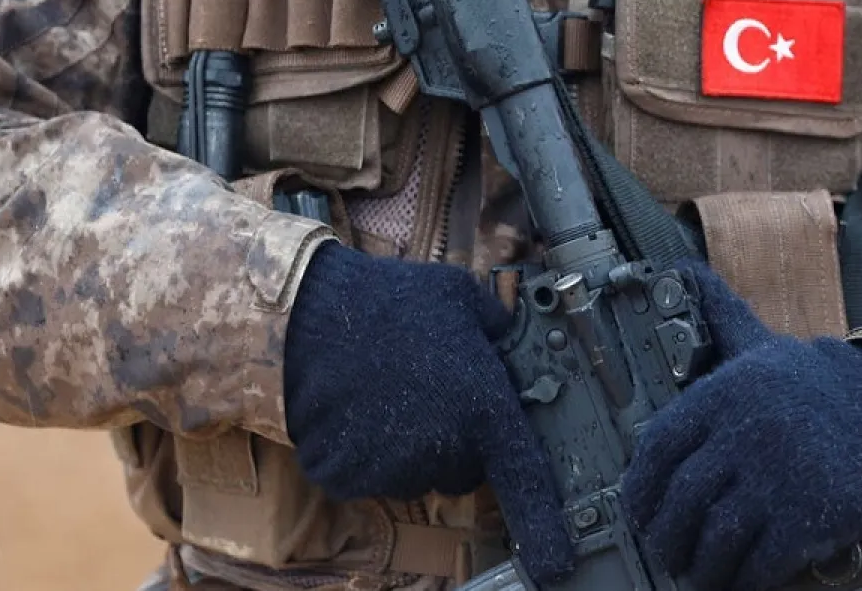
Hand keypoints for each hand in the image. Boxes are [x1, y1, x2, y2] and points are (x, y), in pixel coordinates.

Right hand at [284, 241, 572, 584]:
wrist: (305, 315)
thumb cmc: (389, 302)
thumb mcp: (462, 298)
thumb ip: (496, 330)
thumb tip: (508, 340)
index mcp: (484, 410)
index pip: (525, 482)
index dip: (544, 527)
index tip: (556, 563)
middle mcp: (444, 451)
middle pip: (464, 468)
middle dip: (454, 438)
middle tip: (428, 389)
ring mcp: (393, 471)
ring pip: (415, 471)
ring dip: (407, 443)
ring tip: (383, 388)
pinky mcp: (346, 479)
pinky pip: (368, 474)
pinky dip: (363, 450)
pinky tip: (353, 407)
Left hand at [622, 263, 861, 590]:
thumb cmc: (824, 388)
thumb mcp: (766, 346)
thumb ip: (721, 318)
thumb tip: (685, 271)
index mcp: (727, 391)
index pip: (659, 446)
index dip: (640, 487)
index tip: (636, 510)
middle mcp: (745, 430)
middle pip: (681, 499)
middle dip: (666, 536)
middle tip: (665, 551)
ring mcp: (776, 474)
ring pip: (714, 536)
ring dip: (700, 565)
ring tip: (697, 572)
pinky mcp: (807, 514)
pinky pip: (759, 561)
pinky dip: (743, 578)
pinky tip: (740, 579)